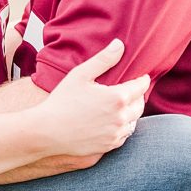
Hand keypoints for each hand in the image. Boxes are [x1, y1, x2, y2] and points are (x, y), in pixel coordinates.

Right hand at [37, 39, 148, 155]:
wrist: (46, 132)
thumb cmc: (61, 101)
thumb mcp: (81, 74)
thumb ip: (103, 59)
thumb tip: (120, 44)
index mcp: (117, 98)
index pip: (141, 87)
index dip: (143, 80)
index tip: (143, 76)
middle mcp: (120, 118)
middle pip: (140, 105)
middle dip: (138, 96)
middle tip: (133, 90)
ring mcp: (115, 134)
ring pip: (133, 122)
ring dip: (131, 113)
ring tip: (123, 106)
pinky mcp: (108, 146)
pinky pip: (124, 136)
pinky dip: (122, 128)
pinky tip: (114, 122)